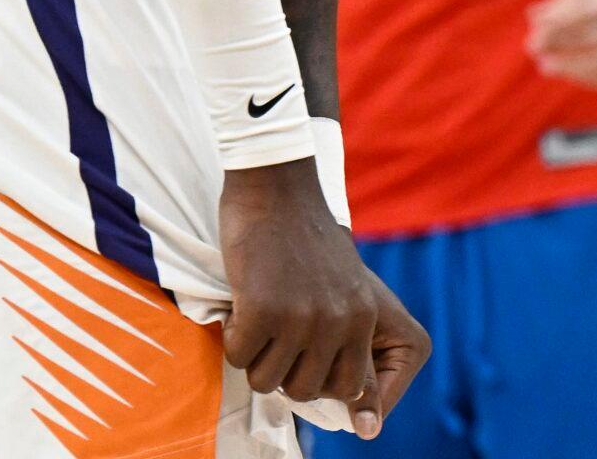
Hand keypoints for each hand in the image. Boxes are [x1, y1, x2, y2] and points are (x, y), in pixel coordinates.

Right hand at [219, 159, 428, 437]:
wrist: (277, 187)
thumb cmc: (304, 240)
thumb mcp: (344, 286)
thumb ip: (345, 335)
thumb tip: (356, 409)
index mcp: (364, 317)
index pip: (351, 388)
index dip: (323, 386)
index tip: (306, 371)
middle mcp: (339, 322)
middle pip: (305, 391)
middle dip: (283, 372)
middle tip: (274, 337)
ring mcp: (302, 317)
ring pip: (267, 381)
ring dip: (255, 356)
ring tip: (258, 317)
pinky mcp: (263, 310)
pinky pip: (238, 357)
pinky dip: (232, 338)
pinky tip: (242, 304)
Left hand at [528, 0, 596, 88]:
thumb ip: (559, 2)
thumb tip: (531, 14)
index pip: (586, 11)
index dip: (559, 22)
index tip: (535, 30)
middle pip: (594, 35)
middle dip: (562, 43)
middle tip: (532, 48)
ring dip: (571, 66)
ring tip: (544, 66)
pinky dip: (588, 79)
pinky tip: (568, 75)